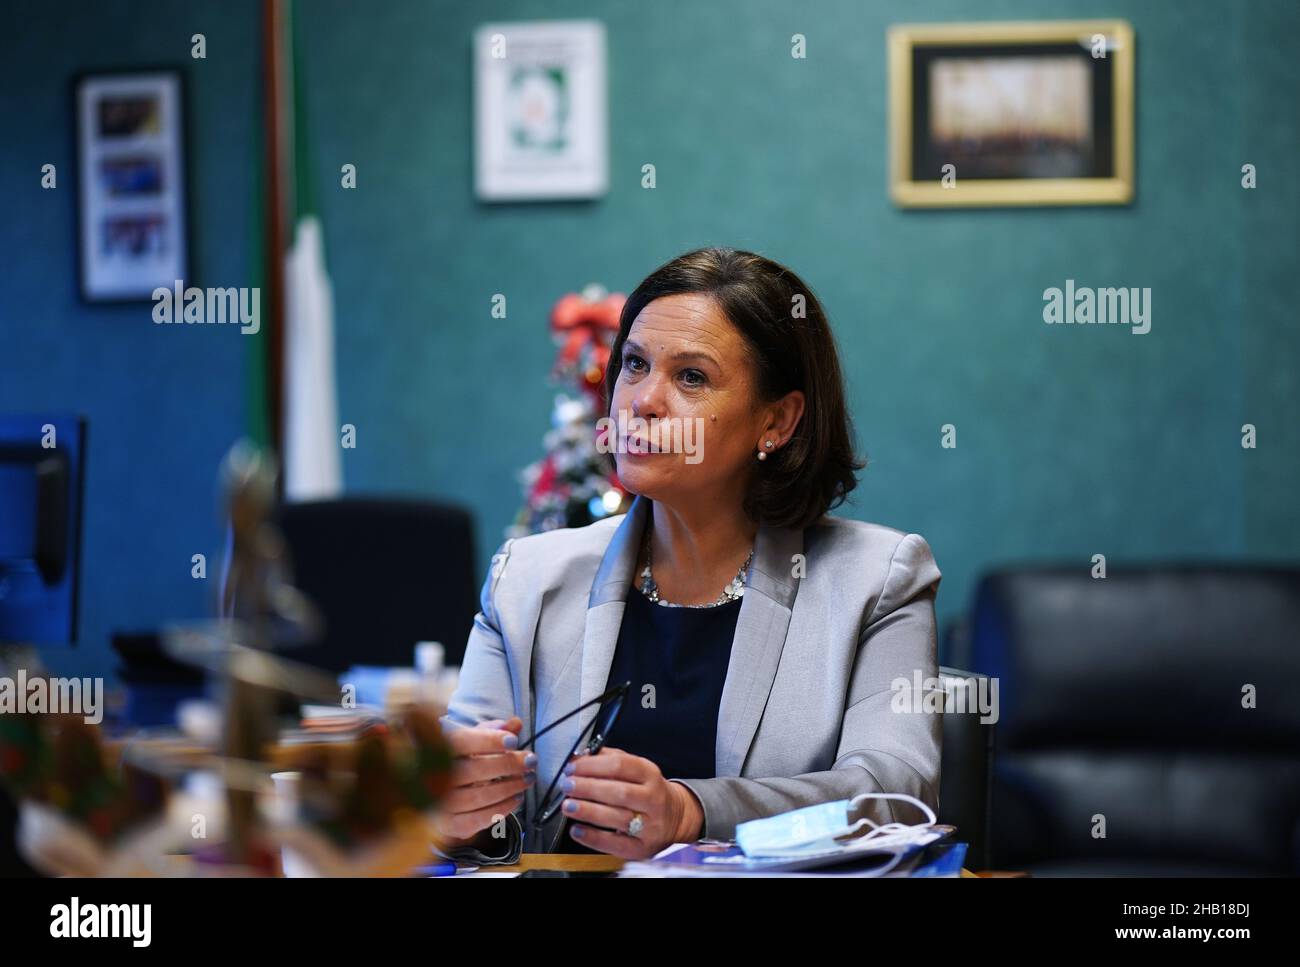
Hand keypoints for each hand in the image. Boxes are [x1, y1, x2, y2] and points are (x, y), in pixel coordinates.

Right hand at [433, 717, 534, 846]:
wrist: (439, 793)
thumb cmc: (459, 760)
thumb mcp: (473, 739)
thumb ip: (493, 730)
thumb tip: (514, 724)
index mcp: (438, 748)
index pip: (462, 742)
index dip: (488, 741)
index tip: (513, 740)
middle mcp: (432, 776)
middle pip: (472, 770)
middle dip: (507, 765)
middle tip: (530, 760)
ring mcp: (439, 802)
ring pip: (476, 797)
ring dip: (508, 788)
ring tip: (527, 779)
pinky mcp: (448, 824)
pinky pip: (475, 820)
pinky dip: (500, 810)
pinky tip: (516, 798)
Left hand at [560, 747, 703, 858]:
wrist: (676, 817)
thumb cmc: (648, 791)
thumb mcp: (636, 769)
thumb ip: (609, 760)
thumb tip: (579, 757)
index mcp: (650, 774)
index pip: (620, 766)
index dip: (592, 765)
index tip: (572, 767)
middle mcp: (653, 799)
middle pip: (618, 792)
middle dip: (588, 788)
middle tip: (567, 786)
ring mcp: (650, 825)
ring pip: (617, 817)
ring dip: (588, 811)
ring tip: (568, 806)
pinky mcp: (642, 848)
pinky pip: (616, 844)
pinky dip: (593, 837)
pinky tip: (577, 830)